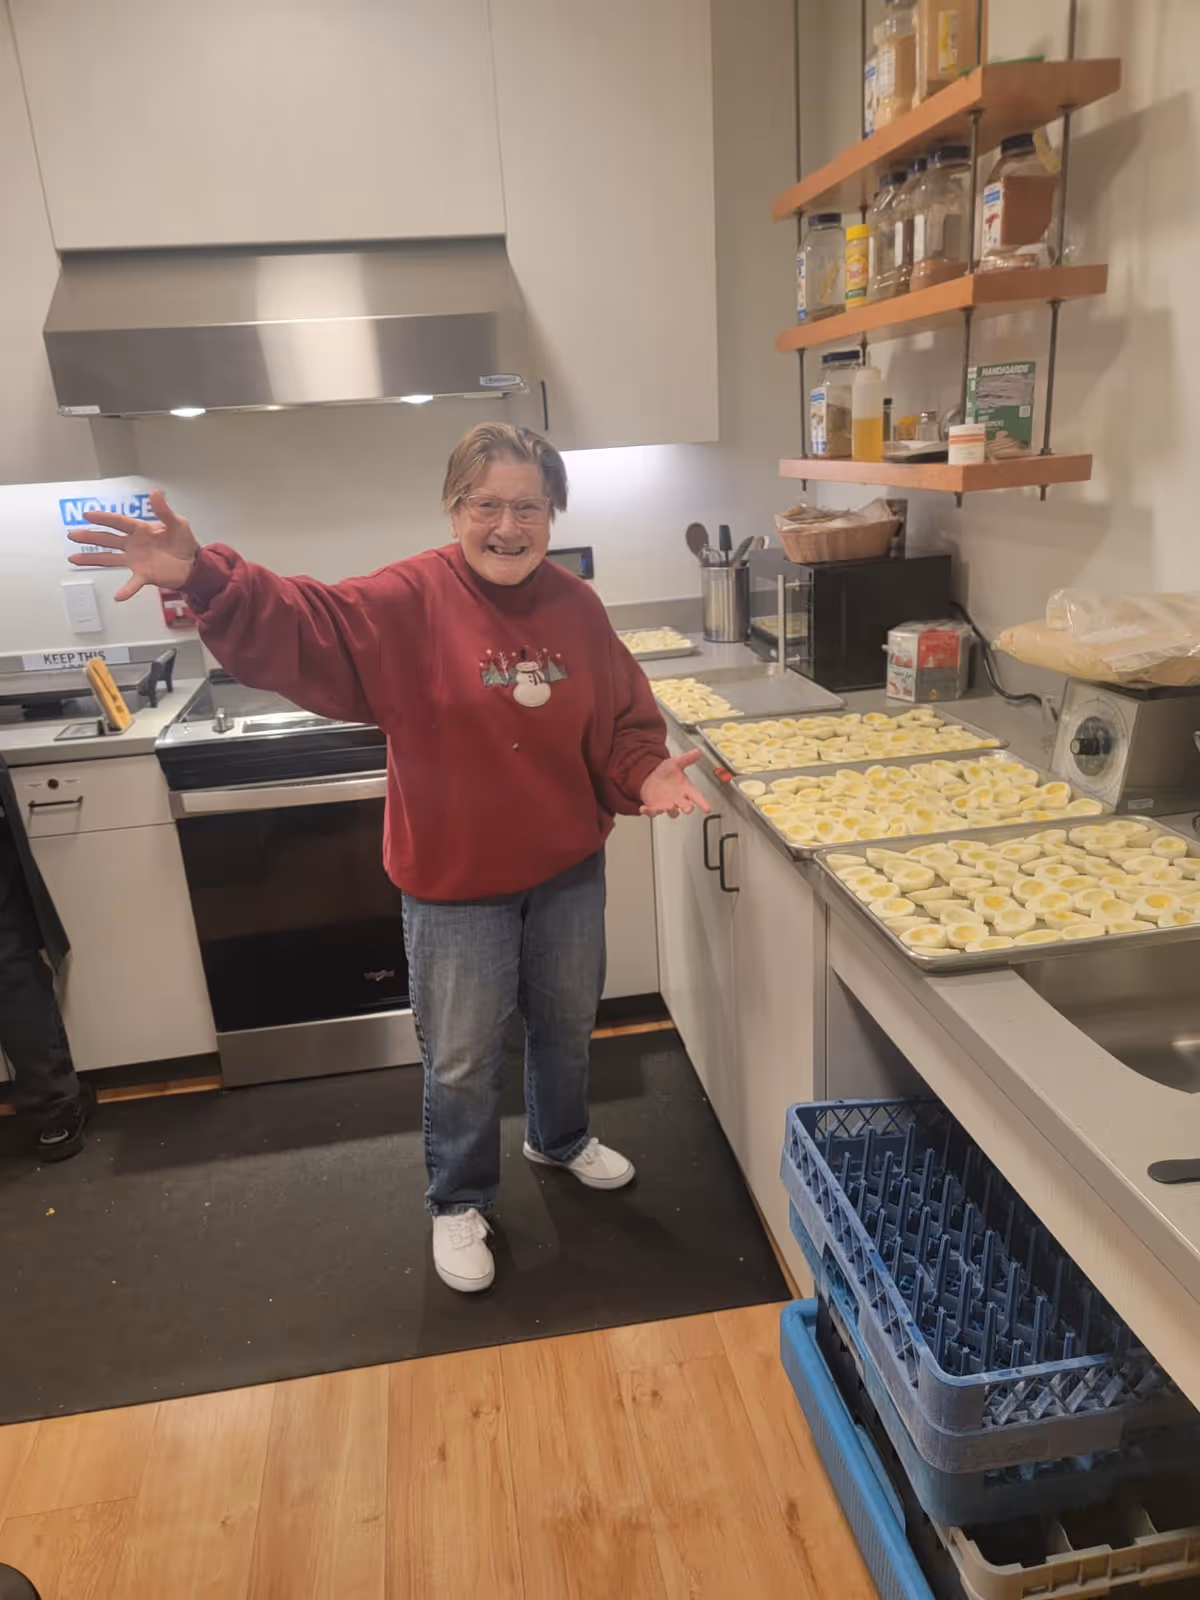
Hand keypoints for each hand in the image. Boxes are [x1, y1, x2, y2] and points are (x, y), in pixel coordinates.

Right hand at [67, 489, 199, 600]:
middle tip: (73, 534)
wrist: (193, 563)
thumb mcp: (178, 523)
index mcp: (141, 530)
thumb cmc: (184, 542)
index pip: (118, 522)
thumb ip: (164, 511)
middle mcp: (134, 544)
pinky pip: (132, 583)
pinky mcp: (144, 575)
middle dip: (90, 537)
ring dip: (93, 559)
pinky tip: (118, 596)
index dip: (103, 518)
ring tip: (75, 559)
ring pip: (110, 559)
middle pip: (108, 539)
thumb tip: (155, 493)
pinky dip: (126, 590)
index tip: (87, 515)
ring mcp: (136, 560)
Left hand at [639, 751, 712, 818]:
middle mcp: (678, 799)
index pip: (697, 796)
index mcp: (685, 789)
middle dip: (687, 808)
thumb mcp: (675, 763)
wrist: (649, 777)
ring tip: (667, 807)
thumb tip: (697, 752)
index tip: (707, 808)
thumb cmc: (664, 773)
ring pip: (671, 812)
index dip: (703, 803)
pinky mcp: (655, 808)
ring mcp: (667, 805)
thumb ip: (686, 758)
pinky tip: (644, 808)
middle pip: (686, 806)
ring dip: (670, 811)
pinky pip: (653, 812)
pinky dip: (649, 811)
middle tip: (688, 808)